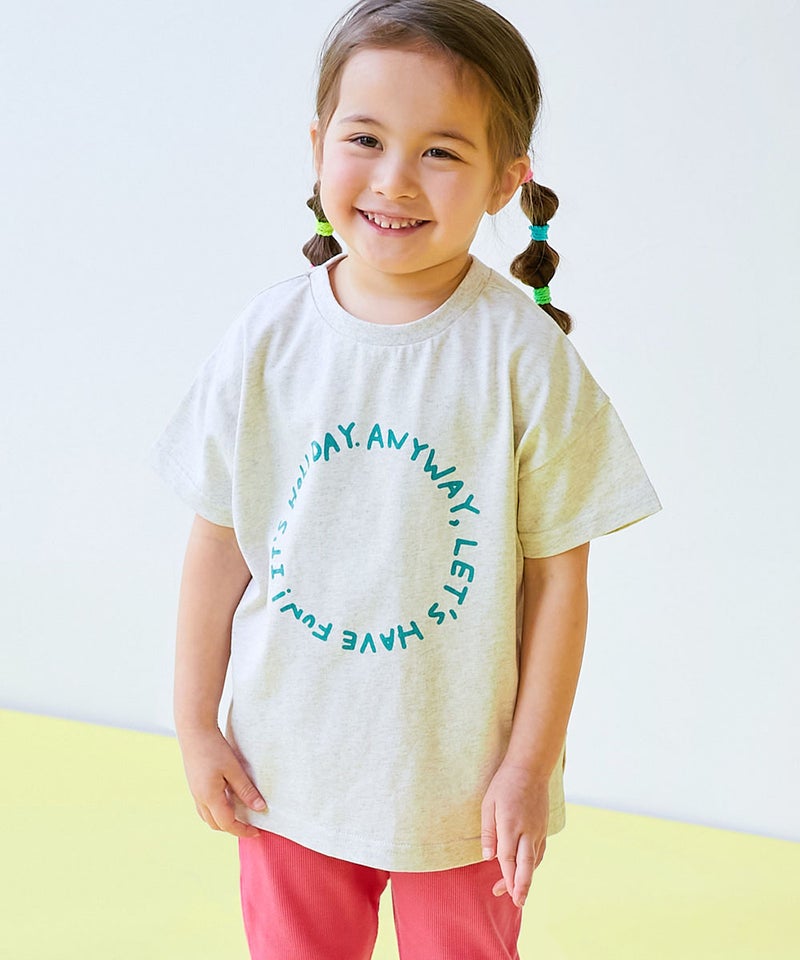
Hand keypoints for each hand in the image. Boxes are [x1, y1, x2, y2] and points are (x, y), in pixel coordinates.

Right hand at [177, 726, 265, 838]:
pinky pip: (205, 807)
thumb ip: (246, 790)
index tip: (257, 832)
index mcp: (210, 797)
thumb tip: (260, 808)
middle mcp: (200, 799)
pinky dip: (217, 811)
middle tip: (251, 824)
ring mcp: (195, 793)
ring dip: (224, 820)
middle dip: (233, 828)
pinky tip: (228, 800)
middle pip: (216, 824)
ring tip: (241, 814)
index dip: (243, 830)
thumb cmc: (215, 748)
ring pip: (209, 817)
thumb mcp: (234, 770)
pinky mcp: (194, 786)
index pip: (227, 824)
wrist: (194, 731)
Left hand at [480, 761, 548, 907]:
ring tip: (520, 895)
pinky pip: (540, 852)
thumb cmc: (504, 784)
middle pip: (525, 865)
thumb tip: (488, 857)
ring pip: (535, 861)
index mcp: (510, 824)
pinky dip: (534, 865)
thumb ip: (488, 832)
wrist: (530, 768)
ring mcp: (538, 830)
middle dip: (521, 887)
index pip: (508, 858)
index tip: (501, 892)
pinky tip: (528, 872)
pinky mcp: (544, 828)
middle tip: (517, 904)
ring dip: (528, 879)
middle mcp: (527, 831)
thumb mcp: (488, 804)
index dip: (505, 877)